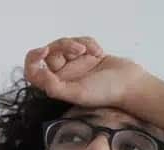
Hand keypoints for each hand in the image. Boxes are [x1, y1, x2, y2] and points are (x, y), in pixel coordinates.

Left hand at [23, 36, 151, 107]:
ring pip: (66, 44)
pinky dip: (90, 43)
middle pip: (50, 52)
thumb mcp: (77, 93)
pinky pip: (81, 40)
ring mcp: (75, 63)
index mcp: (56, 85)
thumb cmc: (105, 92)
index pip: (33, 71)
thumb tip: (39, 75)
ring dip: (79, 43)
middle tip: (78, 50)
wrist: (130, 83)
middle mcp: (63, 74)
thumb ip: (55, 87)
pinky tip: (100, 53)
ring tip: (94, 53)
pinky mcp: (87, 54)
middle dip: (64, 46)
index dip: (33, 59)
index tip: (43, 51)